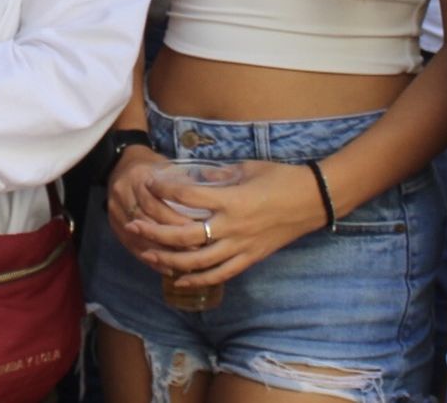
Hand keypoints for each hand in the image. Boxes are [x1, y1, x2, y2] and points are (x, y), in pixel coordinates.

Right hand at [103, 146, 193, 261]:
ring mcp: (114, 210)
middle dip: (172, 240)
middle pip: (147, 223)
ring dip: (162, 254)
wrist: (120, 162)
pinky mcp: (113, 223)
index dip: (178, 222)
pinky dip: (150, 260)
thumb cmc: (152, 165)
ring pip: (138, 238)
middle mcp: (122, 194)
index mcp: (138, 178)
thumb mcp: (169, 167)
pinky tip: (167, 269)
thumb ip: (186, 183)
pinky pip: (131, 246)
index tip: (201, 233)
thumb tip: (213, 203)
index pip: (157, 205)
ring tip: (185, 265)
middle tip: (197, 252)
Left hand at [124, 159, 327, 288]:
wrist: (314, 199)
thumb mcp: (245, 168)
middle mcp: (233, 227)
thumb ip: (217, 173)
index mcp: (231, 200)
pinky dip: (198, 279)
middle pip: (185, 236)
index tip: (148, 184)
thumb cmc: (280, 177)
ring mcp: (242, 246)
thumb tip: (192, 176)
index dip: (164, 191)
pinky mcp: (251, 258)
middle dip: (155, 232)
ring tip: (147, 253)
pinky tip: (178, 279)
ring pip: (199, 261)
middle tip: (132, 224)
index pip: (187, 198)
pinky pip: (221, 274)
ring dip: (169, 259)